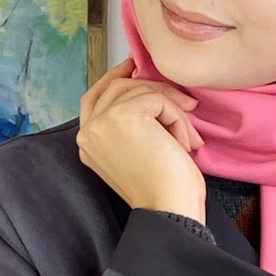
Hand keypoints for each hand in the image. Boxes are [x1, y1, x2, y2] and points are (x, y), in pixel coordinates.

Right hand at [77, 55, 207, 221]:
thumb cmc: (164, 189)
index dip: (114, 77)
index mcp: (88, 143)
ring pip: (140, 91)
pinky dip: (177, 118)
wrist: (169, 209)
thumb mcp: (140, 150)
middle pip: (116, 87)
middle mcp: (87, 132)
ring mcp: (101, 122)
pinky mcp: (122, 116)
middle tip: (184, 102)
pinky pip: (157, 99)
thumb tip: (155, 91)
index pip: (94, 98)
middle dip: (153, 89)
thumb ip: (135, 124)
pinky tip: (185, 143)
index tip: (134, 65)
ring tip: (188, 138)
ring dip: (172, 110)